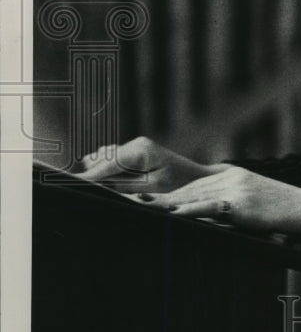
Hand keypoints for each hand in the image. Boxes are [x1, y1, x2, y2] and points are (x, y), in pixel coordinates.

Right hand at [79, 136, 229, 194]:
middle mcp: (135, 144)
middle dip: (93, 174)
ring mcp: (134, 146)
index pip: (109, 163)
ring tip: (103, 186)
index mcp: (141, 150)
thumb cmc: (179, 182)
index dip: (91, 175)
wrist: (195, 175)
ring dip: (101, 171)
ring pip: (105, 157)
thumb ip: (127, 185)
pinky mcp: (133, 151)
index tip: (74, 182)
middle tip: (83, 188)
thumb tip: (103, 185)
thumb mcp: (154, 187)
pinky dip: (108, 169)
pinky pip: (112, 158)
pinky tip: (112, 181)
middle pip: (104, 159)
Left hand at [136, 166, 300, 240]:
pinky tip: (167, 217)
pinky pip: (206, 208)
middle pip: (184, 188)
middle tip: (125, 200)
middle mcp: (229, 177)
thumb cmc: (287, 213)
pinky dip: (184, 212)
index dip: (164, 190)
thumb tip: (215, 216)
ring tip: (134, 208)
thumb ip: (234, 204)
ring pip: (189, 196)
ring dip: (160, 203)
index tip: (139, 195)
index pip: (191, 184)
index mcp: (231, 176)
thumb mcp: (257, 203)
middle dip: (154, 195)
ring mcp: (234, 188)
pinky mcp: (240, 203)